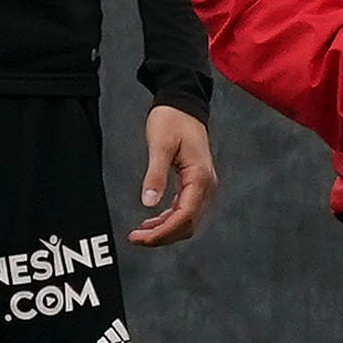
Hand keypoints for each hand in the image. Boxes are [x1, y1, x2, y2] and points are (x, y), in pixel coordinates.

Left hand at [132, 105, 217, 245]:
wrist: (183, 104)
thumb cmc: (172, 120)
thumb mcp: (160, 145)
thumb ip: (155, 175)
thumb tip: (149, 203)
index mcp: (200, 178)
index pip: (184, 216)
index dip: (163, 232)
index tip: (141, 238)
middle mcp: (206, 186)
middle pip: (187, 224)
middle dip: (162, 236)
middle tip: (136, 238)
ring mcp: (203, 186)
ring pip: (187, 220)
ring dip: (165, 230)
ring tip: (140, 233)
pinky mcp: (196, 184)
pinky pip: (185, 210)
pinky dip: (169, 220)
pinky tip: (152, 221)